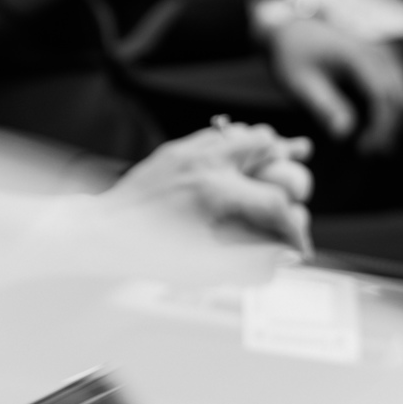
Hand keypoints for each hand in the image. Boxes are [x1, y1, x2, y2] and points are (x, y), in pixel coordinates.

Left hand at [110, 121, 313, 253]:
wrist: (105, 231)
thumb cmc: (151, 253)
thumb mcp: (206, 269)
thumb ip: (252, 262)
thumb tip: (286, 255)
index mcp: (215, 194)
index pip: (276, 205)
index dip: (295, 230)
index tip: (297, 245)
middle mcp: (207, 164)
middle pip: (272, 152)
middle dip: (290, 182)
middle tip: (291, 205)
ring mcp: (192, 151)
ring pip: (249, 135)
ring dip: (270, 156)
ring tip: (281, 174)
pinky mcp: (179, 148)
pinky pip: (223, 134)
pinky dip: (241, 146)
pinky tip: (249, 162)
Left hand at [268, 17, 402, 154]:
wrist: (292, 27)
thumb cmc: (294, 55)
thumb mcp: (300, 82)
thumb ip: (323, 106)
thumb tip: (344, 135)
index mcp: (359, 56)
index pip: (383, 97)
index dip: (380, 128)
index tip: (365, 150)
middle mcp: (378, 52)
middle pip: (400, 98)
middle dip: (388, 129)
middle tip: (366, 153)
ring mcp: (384, 53)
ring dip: (392, 121)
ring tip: (370, 145)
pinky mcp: (383, 58)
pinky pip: (397, 87)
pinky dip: (390, 109)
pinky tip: (372, 128)